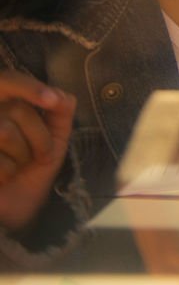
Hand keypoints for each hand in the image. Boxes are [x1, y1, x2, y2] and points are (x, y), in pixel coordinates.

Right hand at [0, 71, 75, 230]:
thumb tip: (62, 95)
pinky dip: (6, 173)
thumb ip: (60, 114)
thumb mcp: (54, 139)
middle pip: (19, 111)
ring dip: (22, 156)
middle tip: (42, 157)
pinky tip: (3, 178)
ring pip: (5, 132)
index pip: (10, 81)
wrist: (16, 207)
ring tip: (19, 167)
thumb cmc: (33, 170)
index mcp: (7, 105)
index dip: (29, 87)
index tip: (53, 100)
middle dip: (40, 138)